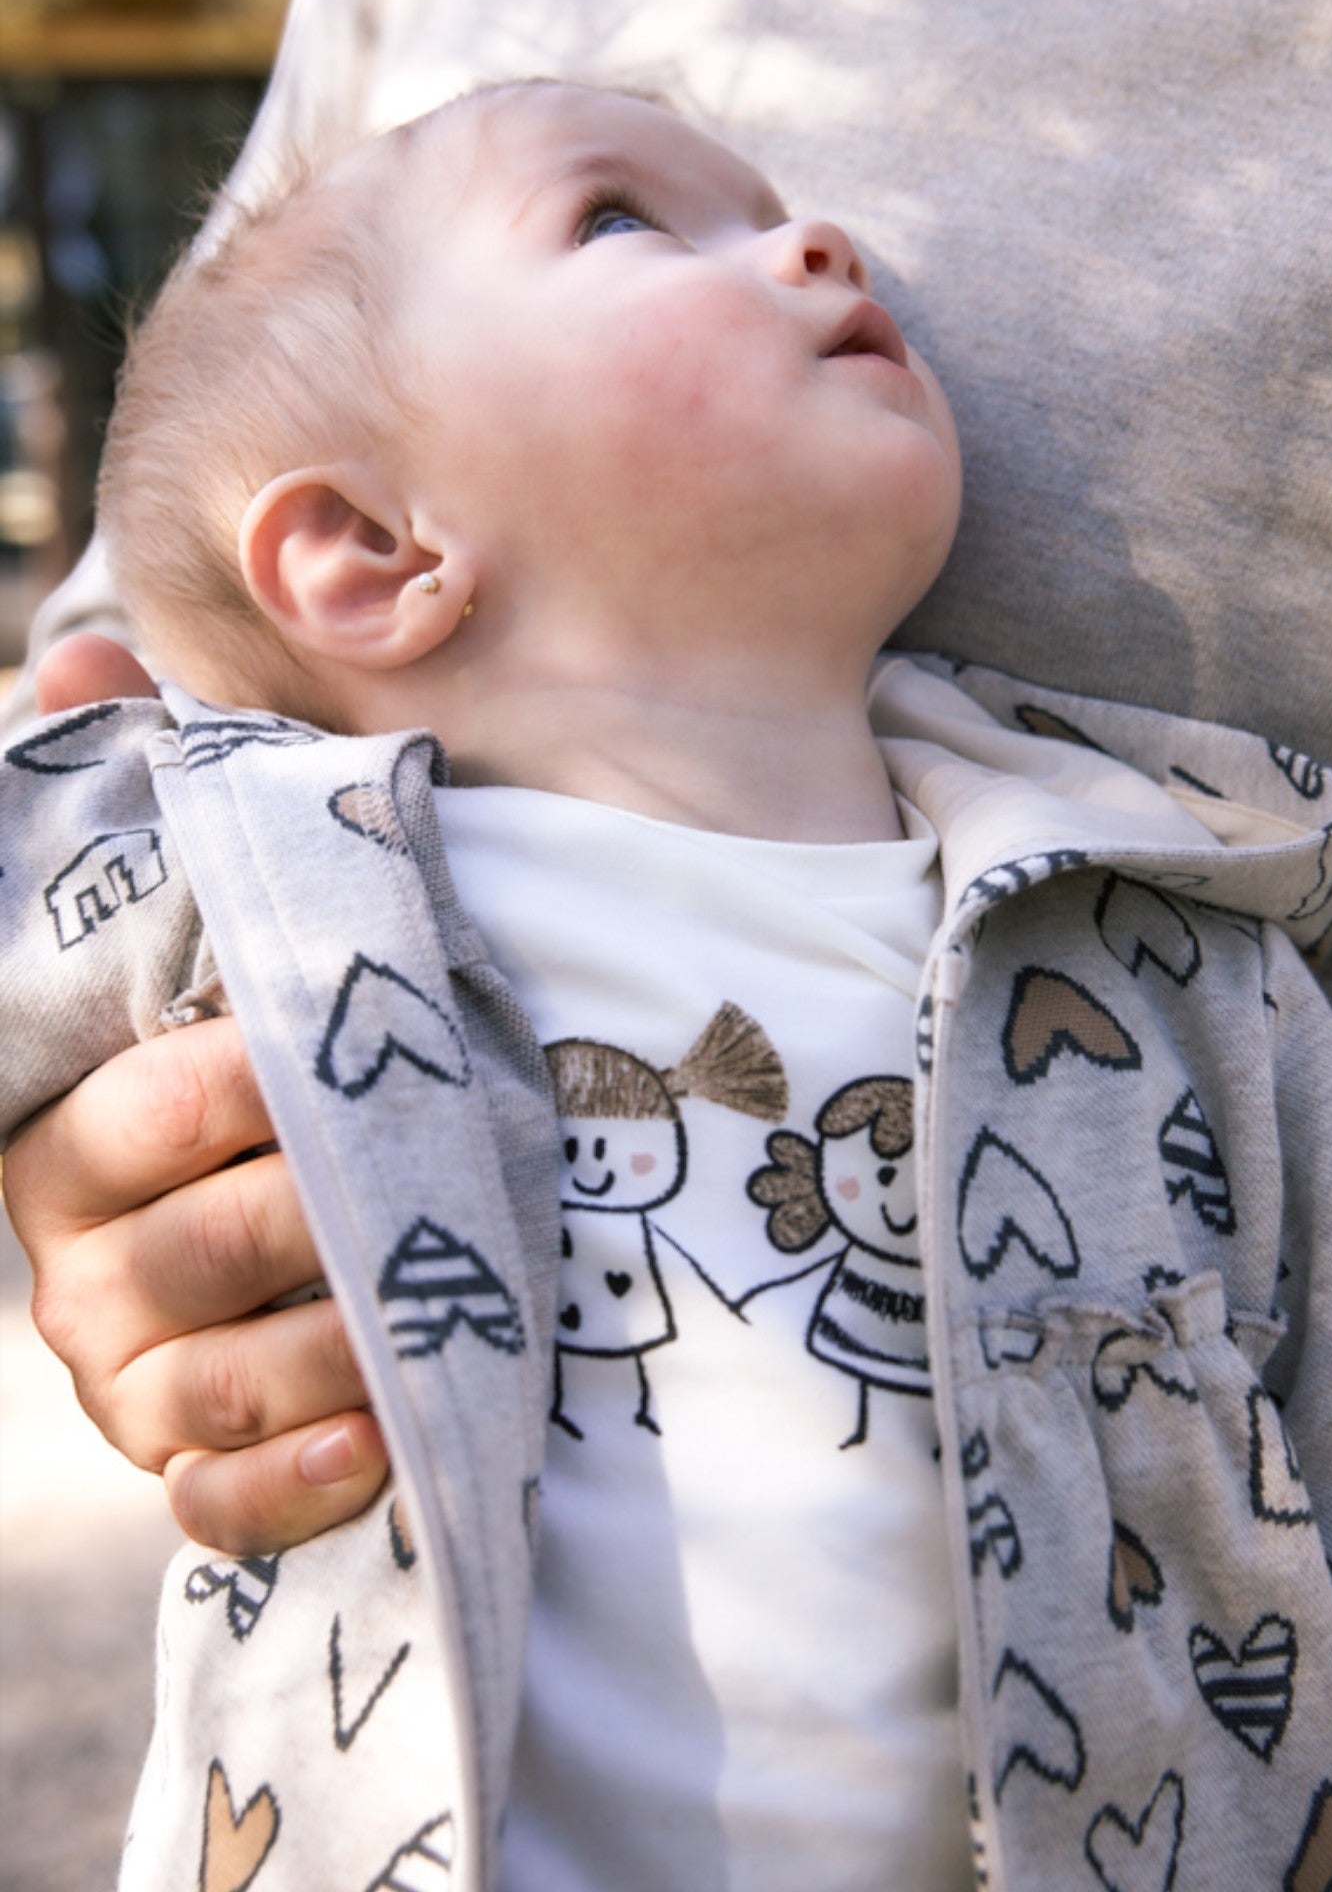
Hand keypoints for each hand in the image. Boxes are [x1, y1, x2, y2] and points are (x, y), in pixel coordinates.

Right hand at [4, 637, 388, 1551]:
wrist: (296, 1187)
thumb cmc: (272, 1043)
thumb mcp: (225, 918)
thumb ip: (160, 799)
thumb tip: (76, 659)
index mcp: (72, 1129)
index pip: (154, 1113)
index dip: (253, 1088)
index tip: (359, 1056)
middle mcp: (82, 1259)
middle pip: (195, 1249)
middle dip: (319, 1214)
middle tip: (428, 1176)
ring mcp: (135, 1373)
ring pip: (207, 1385)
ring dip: (328, 1348)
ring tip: (427, 1315)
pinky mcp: (194, 1461)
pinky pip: (219, 1504)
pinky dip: (293, 1483)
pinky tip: (380, 1442)